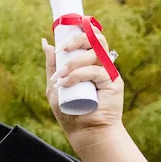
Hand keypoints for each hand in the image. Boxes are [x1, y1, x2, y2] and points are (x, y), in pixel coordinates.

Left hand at [43, 31, 124, 150]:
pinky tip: (67, 83)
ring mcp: (108, 71)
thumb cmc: (69, 111)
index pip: (89, 38)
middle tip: (63, 49)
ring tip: (62, 75)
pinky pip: (96, 70)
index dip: (81, 30)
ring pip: (96, 51)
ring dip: (75, 60)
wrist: (84, 131)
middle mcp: (100, 64)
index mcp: (88, 62)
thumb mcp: (54, 86)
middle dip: (78, 39)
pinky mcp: (114, 82)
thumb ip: (52, 65)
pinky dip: (78, 75)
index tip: (67, 32)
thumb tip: (46, 43)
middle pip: (96, 38)